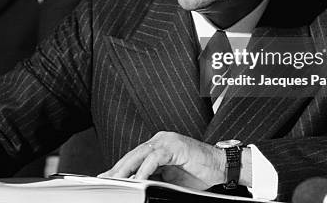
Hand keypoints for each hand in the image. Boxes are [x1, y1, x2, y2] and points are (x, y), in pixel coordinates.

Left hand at [99, 131, 225, 189]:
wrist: (221, 167)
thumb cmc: (199, 173)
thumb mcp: (170, 179)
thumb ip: (154, 178)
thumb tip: (137, 187)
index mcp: (158, 145)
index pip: (134, 157)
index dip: (120, 168)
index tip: (108, 179)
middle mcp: (161, 140)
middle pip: (133, 154)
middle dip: (118, 169)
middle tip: (106, 180)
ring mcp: (168, 141)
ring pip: (141, 154)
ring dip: (127, 169)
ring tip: (117, 181)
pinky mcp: (175, 146)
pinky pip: (155, 158)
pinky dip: (145, 169)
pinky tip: (138, 179)